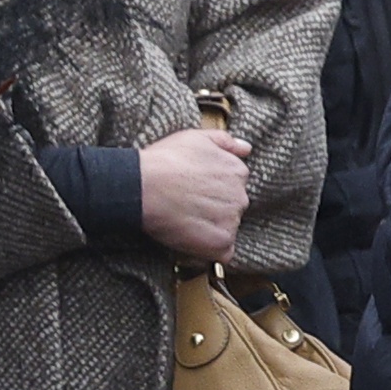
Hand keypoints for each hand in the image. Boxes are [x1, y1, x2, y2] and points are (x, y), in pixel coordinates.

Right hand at [136, 124, 251, 262]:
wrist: (143, 186)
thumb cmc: (165, 160)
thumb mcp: (196, 137)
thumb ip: (225, 141)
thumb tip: (246, 148)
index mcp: (238, 172)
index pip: (233, 186)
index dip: (211, 190)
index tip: (192, 190)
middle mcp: (240, 197)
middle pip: (231, 208)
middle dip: (213, 209)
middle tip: (186, 205)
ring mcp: (232, 221)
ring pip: (226, 229)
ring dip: (210, 228)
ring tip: (184, 221)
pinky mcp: (221, 243)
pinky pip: (223, 252)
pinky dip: (208, 250)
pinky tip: (190, 240)